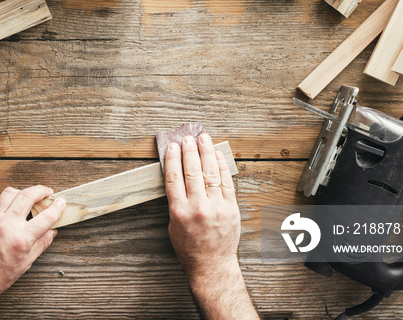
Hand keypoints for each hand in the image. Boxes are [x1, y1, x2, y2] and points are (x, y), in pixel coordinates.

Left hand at [0, 186, 65, 302]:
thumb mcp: (26, 262)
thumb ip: (41, 243)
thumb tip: (51, 232)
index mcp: (21, 238)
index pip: (46, 216)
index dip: (56, 207)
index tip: (60, 202)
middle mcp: (7, 225)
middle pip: (28, 196)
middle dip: (41, 190)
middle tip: (46, 192)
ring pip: (10, 192)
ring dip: (22, 192)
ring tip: (27, 197)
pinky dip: (6, 198)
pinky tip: (10, 204)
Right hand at [165, 134, 256, 318]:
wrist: (211, 265)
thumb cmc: (189, 246)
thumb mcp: (173, 224)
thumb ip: (176, 201)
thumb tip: (177, 176)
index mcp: (179, 211)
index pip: (174, 177)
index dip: (172, 159)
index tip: (172, 146)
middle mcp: (198, 207)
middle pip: (192, 171)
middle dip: (189, 151)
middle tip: (187, 138)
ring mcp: (216, 207)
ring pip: (210, 173)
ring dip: (206, 152)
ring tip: (203, 139)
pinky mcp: (231, 209)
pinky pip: (226, 182)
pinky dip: (221, 166)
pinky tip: (217, 155)